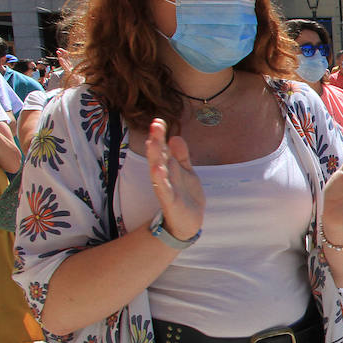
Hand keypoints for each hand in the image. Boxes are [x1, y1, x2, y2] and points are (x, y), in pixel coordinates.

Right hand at [145, 119, 203, 241]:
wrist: (188, 222)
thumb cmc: (185, 194)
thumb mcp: (186, 172)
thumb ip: (181, 155)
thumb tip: (175, 136)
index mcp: (169, 168)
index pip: (163, 148)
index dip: (160, 135)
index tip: (158, 120)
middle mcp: (165, 176)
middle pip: (159, 156)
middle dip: (157, 140)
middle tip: (155, 125)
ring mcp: (166, 188)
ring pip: (159, 170)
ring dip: (155, 156)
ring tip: (153, 142)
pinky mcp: (170, 201)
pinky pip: (163, 188)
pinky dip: (160, 179)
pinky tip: (158, 168)